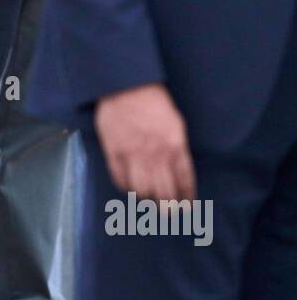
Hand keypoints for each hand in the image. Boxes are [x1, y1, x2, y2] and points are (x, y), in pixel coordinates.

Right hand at [94, 83, 195, 201]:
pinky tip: (132, 188)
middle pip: (164, 194)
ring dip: (148, 201)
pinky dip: (127, 189)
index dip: (186, 198)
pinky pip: (121, 181)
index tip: (187, 206)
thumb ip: (178, 148)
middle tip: (169, 213)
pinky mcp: (114, 154)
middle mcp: (155, 155)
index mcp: (175, 146)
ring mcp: (133, 156)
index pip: (184, 182)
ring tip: (151, 202)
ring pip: (142, 192)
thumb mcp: (176, 123)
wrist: (125, 86)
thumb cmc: (154, 102)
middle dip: (169, 208)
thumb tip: (178, 171)